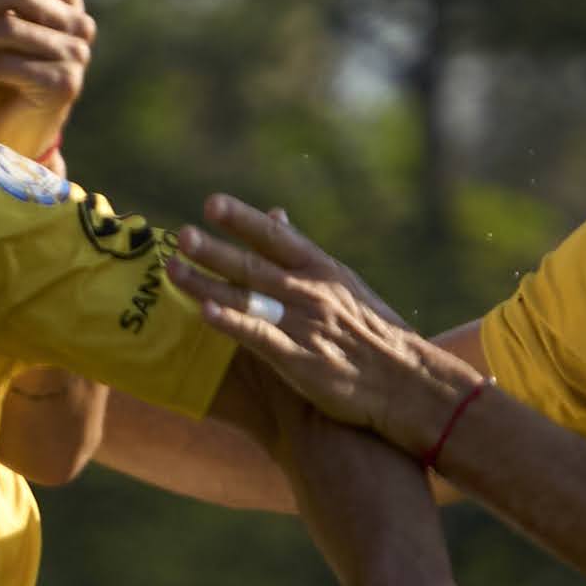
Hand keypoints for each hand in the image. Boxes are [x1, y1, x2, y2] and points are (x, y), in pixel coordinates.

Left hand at [170, 198, 456, 455]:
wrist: (409, 382)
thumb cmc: (378, 337)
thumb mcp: (347, 285)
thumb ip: (306, 255)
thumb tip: (276, 218)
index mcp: (325, 271)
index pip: (277, 238)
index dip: (244, 220)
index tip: (212, 204)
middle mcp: (312, 292)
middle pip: (254, 265)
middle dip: (215, 249)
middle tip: (182, 234)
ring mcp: (306, 325)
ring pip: (249, 298)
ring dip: (209, 282)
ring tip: (175, 269)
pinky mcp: (302, 360)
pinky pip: (260, 338)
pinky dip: (234, 323)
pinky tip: (207, 313)